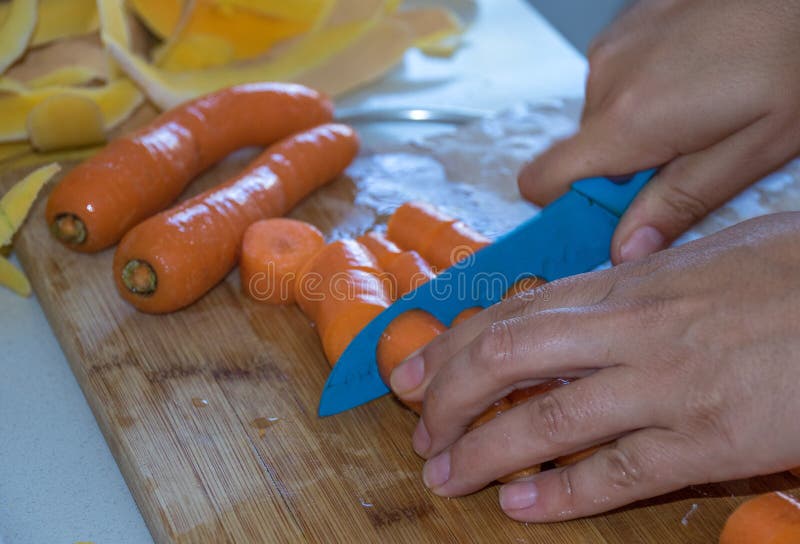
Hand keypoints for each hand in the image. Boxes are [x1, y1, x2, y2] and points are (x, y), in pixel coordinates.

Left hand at [389, 212, 799, 521]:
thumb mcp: (703, 256)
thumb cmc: (791, 272)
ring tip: (446, 476)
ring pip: (546, 420)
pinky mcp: (710, 442)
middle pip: (505, 360)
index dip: (449, 345)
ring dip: (483, 452)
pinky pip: (617, 472)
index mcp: (627, 283)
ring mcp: (667, 386)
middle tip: (419, 431)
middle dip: (446, 397)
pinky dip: (561, 494)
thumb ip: (638, 279)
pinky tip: (519, 506)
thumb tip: (592, 291)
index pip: (511, 313)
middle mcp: (632, 329)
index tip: (410, 370)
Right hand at [518, 0, 799, 262]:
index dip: (563, 209)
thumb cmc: (796, 56)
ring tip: (697, 114)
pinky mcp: (625, 29)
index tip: (603, 222)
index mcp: (630, 120)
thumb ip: (680, 203)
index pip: (542, 181)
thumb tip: (626, 251)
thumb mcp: (752, 151)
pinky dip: (641, 96)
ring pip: (600, 120)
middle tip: (685, 162)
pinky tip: (691, 83)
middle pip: (580, 156)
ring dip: (635, 132)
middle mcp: (606, 80)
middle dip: (622, 172)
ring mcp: (613, 48)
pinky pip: (613, 84)